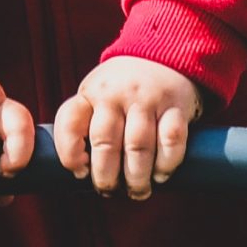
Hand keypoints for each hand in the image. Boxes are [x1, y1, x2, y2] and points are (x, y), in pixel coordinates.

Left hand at [55, 57, 204, 199]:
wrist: (165, 55)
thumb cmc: (122, 89)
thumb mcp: (96, 96)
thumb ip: (84, 126)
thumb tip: (81, 175)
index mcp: (90, 94)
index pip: (70, 123)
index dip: (70, 154)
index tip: (80, 173)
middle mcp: (116, 94)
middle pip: (105, 143)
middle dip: (106, 176)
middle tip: (110, 191)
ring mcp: (148, 98)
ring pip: (138, 146)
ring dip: (137, 177)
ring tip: (137, 191)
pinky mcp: (176, 105)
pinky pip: (171, 140)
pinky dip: (166, 163)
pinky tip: (161, 175)